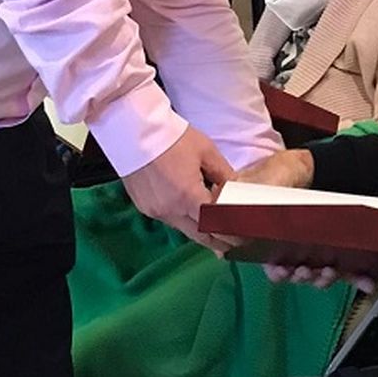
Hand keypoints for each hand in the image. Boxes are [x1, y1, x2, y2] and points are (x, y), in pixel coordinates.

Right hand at [122, 126, 235, 253]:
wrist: (133, 130)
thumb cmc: (172, 137)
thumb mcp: (207, 152)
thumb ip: (224, 174)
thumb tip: (235, 190)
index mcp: (189, 197)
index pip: (217, 225)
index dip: (232, 234)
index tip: (244, 237)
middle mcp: (171, 210)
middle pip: (200, 236)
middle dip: (219, 243)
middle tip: (234, 246)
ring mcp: (155, 211)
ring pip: (184, 229)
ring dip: (201, 231)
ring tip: (217, 234)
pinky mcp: (144, 207)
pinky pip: (170, 220)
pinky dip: (184, 220)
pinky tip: (192, 215)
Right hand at [239, 151, 370, 290]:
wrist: (309, 163)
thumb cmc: (278, 173)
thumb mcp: (255, 184)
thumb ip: (237, 206)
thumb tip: (217, 233)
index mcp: (272, 241)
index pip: (274, 267)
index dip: (278, 272)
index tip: (281, 269)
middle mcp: (295, 250)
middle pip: (298, 274)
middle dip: (302, 276)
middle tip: (306, 268)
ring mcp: (317, 250)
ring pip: (321, 274)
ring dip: (325, 277)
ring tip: (329, 269)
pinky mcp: (339, 248)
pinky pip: (348, 268)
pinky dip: (358, 278)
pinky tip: (366, 281)